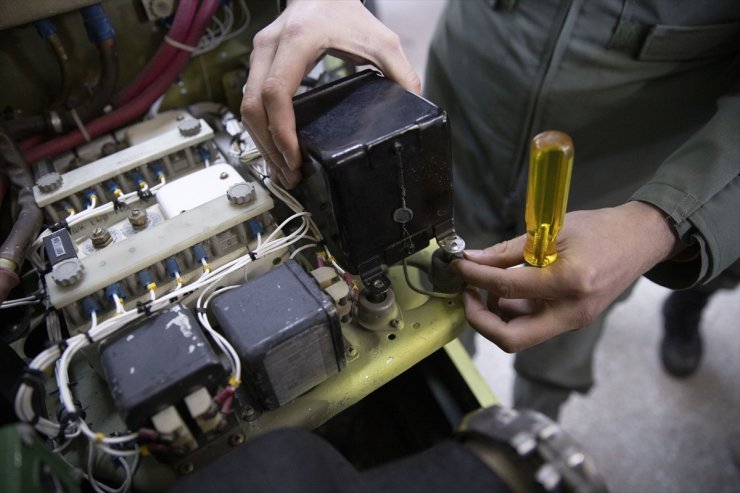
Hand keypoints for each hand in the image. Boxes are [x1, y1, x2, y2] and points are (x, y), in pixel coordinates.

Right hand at [241, 0, 420, 187]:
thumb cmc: (345, 11)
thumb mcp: (381, 41)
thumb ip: (400, 73)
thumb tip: (414, 105)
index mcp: (297, 41)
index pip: (276, 93)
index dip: (282, 131)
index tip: (294, 157)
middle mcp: (270, 47)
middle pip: (252, 106)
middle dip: (268, 147)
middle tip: (288, 174)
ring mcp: (259, 55)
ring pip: (246, 107)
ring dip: (261, 142)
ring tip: (282, 169)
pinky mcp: (258, 63)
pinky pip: (250, 102)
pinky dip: (261, 129)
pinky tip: (275, 149)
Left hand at [451, 202, 680, 351]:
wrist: (641, 241)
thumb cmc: (601, 229)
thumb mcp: (552, 230)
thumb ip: (508, 250)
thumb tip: (472, 260)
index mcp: (569, 282)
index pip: (507, 288)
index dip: (475, 277)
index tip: (459, 266)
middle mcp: (572, 311)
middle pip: (512, 339)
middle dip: (480, 320)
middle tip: (466, 293)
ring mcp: (573, 321)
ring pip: (520, 335)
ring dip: (494, 315)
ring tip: (487, 284)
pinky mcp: (572, 321)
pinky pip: (532, 325)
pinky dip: (512, 311)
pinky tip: (507, 288)